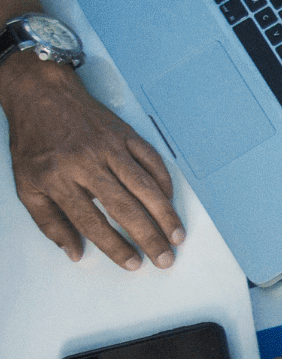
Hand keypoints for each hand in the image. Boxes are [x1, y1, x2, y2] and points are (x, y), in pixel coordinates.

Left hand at [0, 53, 179, 269]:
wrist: (40, 94)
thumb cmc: (34, 142)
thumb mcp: (26, 185)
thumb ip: (49, 222)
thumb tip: (74, 253)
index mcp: (58, 178)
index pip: (91, 221)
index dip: (115, 246)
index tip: (133, 264)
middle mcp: (86, 163)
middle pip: (125, 207)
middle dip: (149, 237)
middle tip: (165, 258)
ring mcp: (109, 147)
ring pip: (145, 186)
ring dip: (165, 214)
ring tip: (177, 236)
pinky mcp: (125, 135)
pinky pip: (152, 162)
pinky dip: (165, 184)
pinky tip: (170, 203)